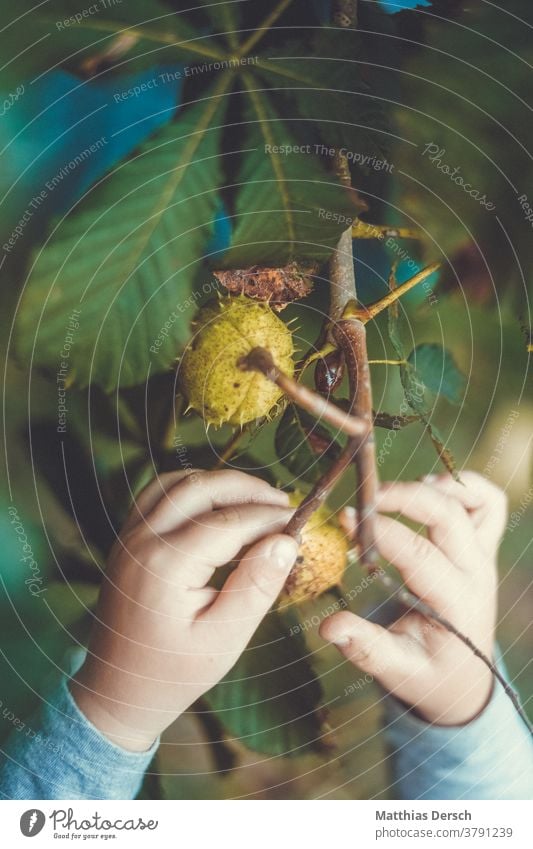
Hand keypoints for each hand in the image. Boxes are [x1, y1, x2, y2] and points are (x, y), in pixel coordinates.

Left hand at [71, 470, 296, 750]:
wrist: (118, 690)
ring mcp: (128, 536)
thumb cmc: (174, 672)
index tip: (300, 520)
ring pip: (175, 482)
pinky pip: (157, 494)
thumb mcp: (225, 639)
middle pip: (200, 488)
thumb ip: (256, 586)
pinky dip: (191, 488)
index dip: (268, 517)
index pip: (228, 522)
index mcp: (166, 566)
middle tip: (283, 503)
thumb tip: (286, 541)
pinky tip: (217, 504)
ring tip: (255, 499)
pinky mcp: (126, 539)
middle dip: (246, 488)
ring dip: (217, 483)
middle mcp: (142, 541)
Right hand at [320, 471, 505, 725]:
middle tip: (363, 497)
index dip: (380, 531)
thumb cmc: (427, 674)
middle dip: (404, 497)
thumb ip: (367, 649)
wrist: (465, 679)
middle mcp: (476, 573)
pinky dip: (464, 487)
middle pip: (449, 516)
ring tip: (396, 492)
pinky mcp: (484, 548)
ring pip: (476, 504)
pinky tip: (428, 488)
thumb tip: (330, 627)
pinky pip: (490, 505)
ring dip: (437, 488)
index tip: (344, 519)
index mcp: (455, 604)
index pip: (419, 555)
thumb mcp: (397, 670)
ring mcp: (484, 557)